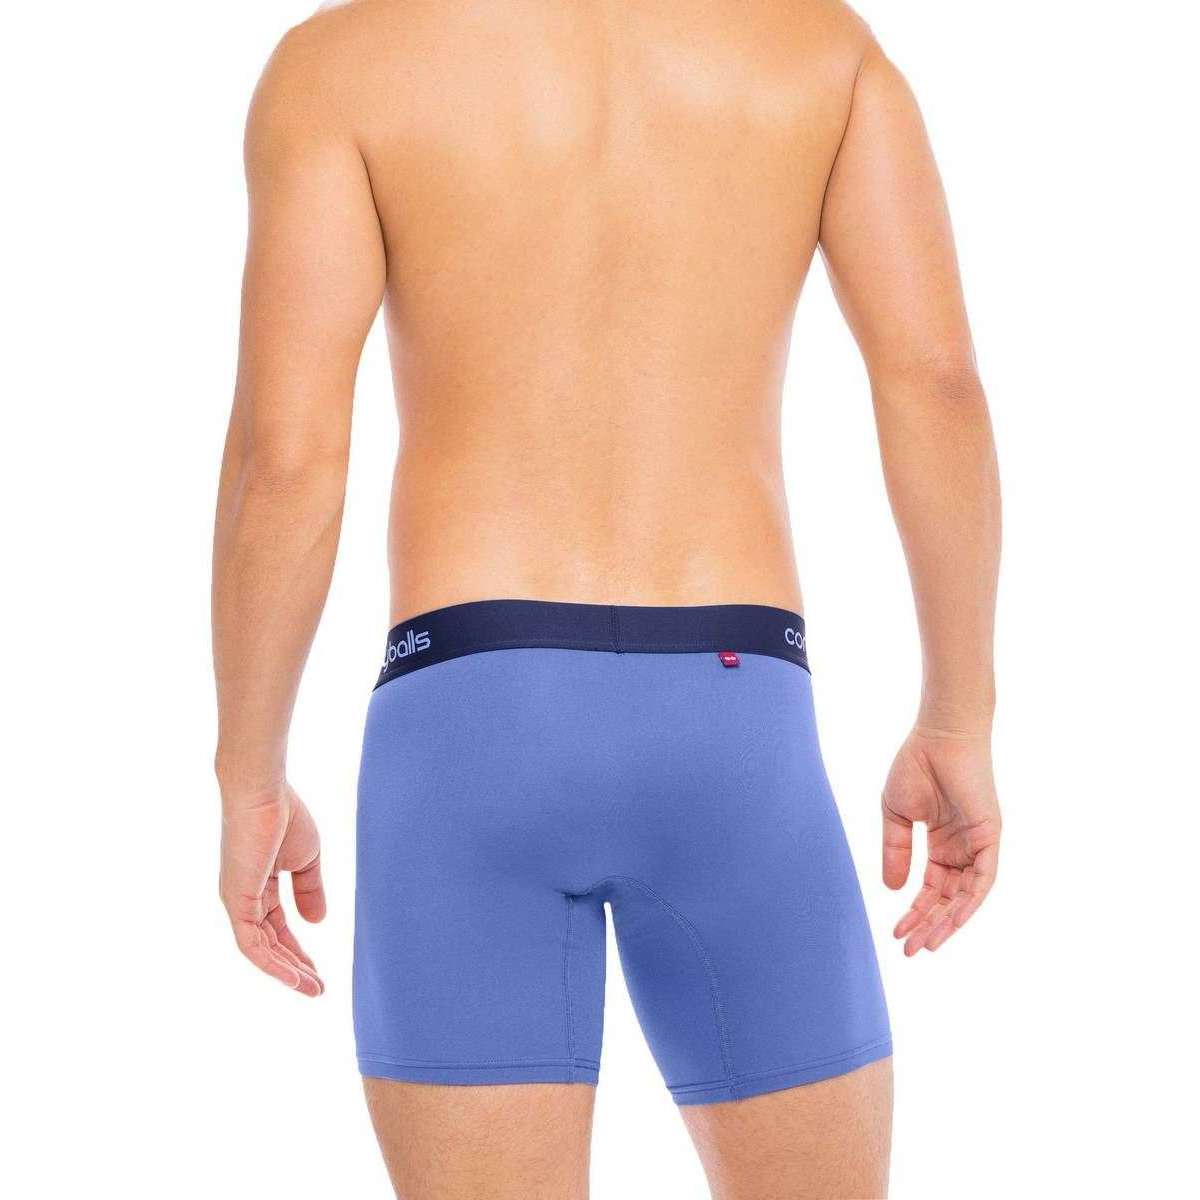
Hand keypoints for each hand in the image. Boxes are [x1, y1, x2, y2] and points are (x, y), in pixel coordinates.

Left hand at [219, 780, 325, 994]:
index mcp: (258, 886)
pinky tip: (294, 977)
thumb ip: (310, 890)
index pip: (277, 927)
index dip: (297, 949)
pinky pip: (253, 943)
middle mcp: (243, 898)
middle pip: (269, 943)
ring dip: (286, 972)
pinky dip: (273, 963)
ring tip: (312, 989)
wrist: (264, 792)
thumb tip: (317, 922)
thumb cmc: (285, 815)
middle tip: (317, 988)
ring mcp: (238, 901)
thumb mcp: (306, 859)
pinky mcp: (237, 902)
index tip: (318, 971)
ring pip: (261, 949)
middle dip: (293, 967)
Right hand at [881, 727, 1000, 954]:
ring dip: (947, 922)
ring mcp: (978, 844)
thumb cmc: (916, 765)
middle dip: (928, 925)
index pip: (931, 888)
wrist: (938, 735)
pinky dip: (969, 902)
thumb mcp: (896, 815)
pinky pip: (983, 879)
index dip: (914, 911)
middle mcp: (964, 849)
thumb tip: (892, 890)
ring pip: (966, 896)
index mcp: (943, 844)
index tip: (896, 933)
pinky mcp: (990, 837)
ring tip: (925, 944)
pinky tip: (951, 921)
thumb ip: (896, 851)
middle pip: (948, 899)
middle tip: (909, 950)